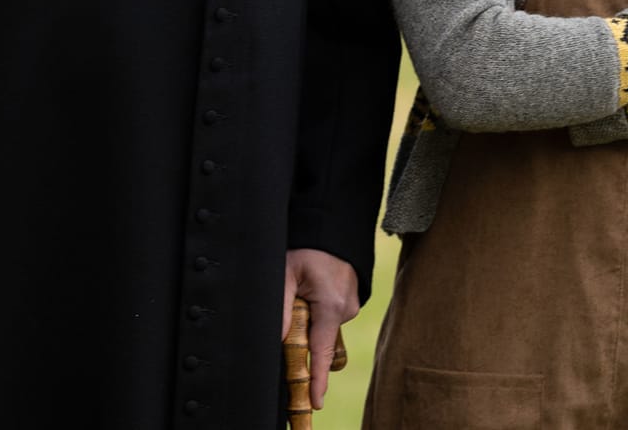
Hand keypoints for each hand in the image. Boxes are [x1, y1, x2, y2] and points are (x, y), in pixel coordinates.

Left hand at [282, 248, 358, 409]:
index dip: (316, 380)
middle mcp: (346, 309)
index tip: (314, 402)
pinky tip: (310, 284)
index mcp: (332, 306)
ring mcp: (350, 305)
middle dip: (301, 332)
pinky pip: (328, 314)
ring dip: (307, 315)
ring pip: (321, 325)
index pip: (321, 352)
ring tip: (301, 281)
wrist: (330, 225)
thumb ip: (282, 308)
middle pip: (317, 338)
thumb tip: (278, 340)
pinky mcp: (348, 300)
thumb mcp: (285, 273)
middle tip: (293, 297)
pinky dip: (316, 307)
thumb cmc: (306, 245)